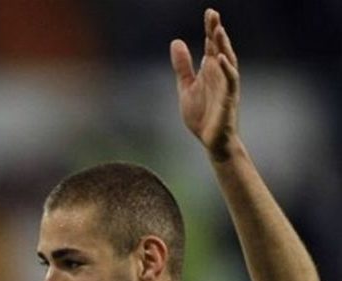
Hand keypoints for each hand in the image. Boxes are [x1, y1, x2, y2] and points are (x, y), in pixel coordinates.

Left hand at [171, 8, 239, 157]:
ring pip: (228, 61)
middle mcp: (220, 75)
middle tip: (212, 13)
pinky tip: (219, 58)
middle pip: (220, 49)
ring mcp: (226, 86)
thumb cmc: (202, 115)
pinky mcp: (228, 99)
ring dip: (223, 46)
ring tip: (217, 30)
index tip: (209, 13)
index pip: (211, 46)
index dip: (210, 30)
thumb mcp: (186, 87)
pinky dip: (226, 69)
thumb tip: (176, 42)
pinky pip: (230, 81)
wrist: (210, 141)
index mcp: (211, 71)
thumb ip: (182, 66)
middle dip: (217, 32)